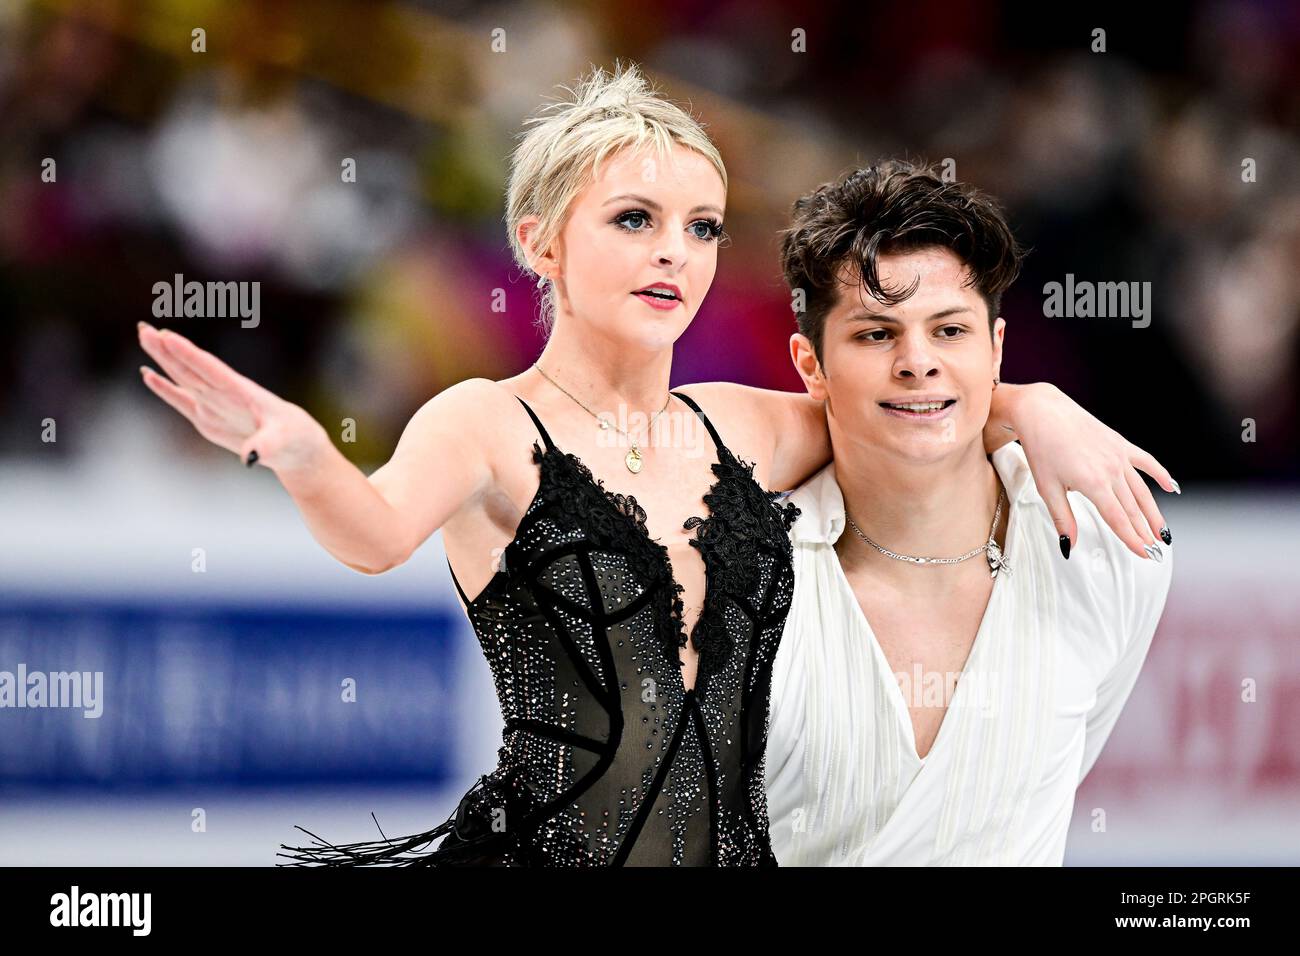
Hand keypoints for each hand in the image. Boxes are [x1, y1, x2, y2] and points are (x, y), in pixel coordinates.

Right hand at [137, 322, 324, 474]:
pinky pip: (182, 401)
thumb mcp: (284, 441)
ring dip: (163, 359)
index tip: (167, 337)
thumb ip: (267, 445)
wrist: (296, 446)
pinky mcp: (208, 420)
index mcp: (241, 392)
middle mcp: (224, 394)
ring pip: (183, 378)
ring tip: (145, 337)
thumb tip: (250, 457)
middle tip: (144, 329)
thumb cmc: (294, 438)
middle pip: (190, 368)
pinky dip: (165, 389)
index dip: (189, 355)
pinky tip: (148, 374)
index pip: (210, 370)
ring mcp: (214, 405)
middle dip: (167, 350)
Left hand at [1005, 383, 1175, 559]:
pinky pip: (1146, 462)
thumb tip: (1069, 546)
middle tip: (1155, 551)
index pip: (1118, 519)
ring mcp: (1119, 456)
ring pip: (1142, 490)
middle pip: (1132, 508)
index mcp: (1093, 483)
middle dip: (1144, 531)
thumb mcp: (1047, 488)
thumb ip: (1063, 518)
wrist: (1043, 412)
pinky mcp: (1120, 444)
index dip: (1132, 539)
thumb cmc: (1041, 448)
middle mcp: (1111, 470)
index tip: (1144, 554)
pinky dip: (1160, 475)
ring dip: (1153, 512)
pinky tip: (1172, 488)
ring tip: (1163, 531)